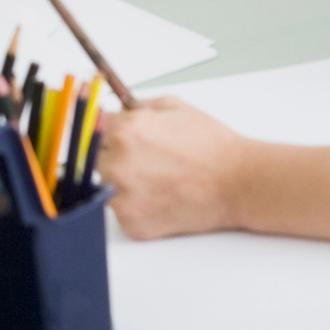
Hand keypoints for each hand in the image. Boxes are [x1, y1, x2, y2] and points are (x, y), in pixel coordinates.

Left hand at [101, 96, 252, 239]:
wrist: (237, 183)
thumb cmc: (211, 145)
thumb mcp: (173, 106)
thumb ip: (135, 106)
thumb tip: (111, 105)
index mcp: (125, 132)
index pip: (91, 126)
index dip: (104, 128)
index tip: (109, 132)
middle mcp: (117, 166)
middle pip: (94, 157)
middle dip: (112, 155)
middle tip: (145, 158)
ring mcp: (123, 198)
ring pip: (106, 186)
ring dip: (122, 181)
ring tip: (157, 178)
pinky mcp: (132, 224)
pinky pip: (122, 211)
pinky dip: (137, 205)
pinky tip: (162, 196)